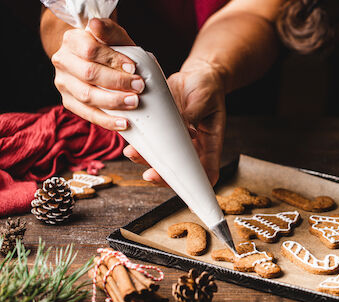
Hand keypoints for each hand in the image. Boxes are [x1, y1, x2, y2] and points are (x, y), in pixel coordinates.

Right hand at [51, 18, 142, 129]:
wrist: (101, 62)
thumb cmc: (111, 49)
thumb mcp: (114, 36)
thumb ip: (109, 30)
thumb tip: (95, 25)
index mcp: (72, 41)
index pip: (90, 50)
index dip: (113, 60)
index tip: (134, 68)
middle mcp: (63, 61)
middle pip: (89, 74)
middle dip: (117, 82)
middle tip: (140, 87)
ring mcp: (63, 83)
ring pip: (87, 96)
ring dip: (113, 102)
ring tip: (134, 103)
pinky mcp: (69, 102)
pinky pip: (87, 114)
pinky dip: (107, 120)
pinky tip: (124, 123)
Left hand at [123, 59, 226, 185]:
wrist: (197, 75)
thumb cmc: (208, 88)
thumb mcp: (204, 100)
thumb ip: (193, 115)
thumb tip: (186, 131)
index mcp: (209, 143)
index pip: (208, 172)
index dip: (198, 186)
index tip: (185, 189)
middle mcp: (192, 146)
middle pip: (179, 171)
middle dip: (162, 176)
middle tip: (149, 174)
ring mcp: (175, 139)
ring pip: (161, 158)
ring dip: (145, 159)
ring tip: (132, 152)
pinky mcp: (161, 128)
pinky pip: (150, 140)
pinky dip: (139, 142)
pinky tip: (129, 139)